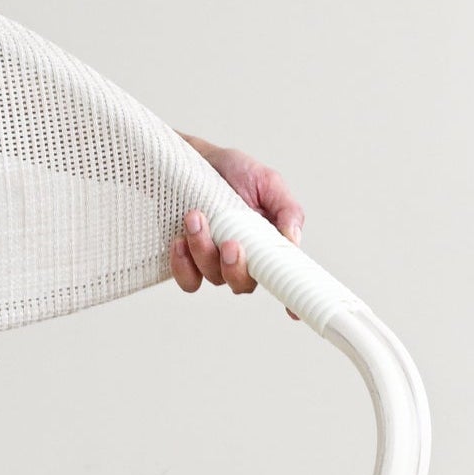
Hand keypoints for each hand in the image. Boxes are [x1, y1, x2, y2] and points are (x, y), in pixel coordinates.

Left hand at [170, 143, 305, 295]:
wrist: (195, 160)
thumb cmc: (235, 172)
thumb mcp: (267, 181)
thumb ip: (286, 209)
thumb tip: (294, 239)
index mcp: (269, 246)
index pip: (283, 279)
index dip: (292, 301)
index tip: (293, 314)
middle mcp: (244, 260)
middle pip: (244, 284)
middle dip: (236, 268)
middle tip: (230, 243)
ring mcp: (215, 263)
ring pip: (213, 278)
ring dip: (204, 251)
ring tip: (196, 218)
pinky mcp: (188, 262)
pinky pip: (188, 280)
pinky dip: (182, 264)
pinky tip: (179, 240)